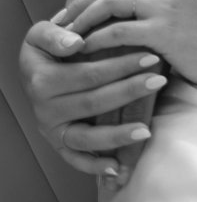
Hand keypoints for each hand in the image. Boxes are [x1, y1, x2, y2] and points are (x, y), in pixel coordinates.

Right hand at [18, 20, 165, 182]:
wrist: (33, 69)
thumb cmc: (46, 48)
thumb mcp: (41, 34)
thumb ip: (54, 36)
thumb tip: (76, 43)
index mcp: (43, 81)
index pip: (88, 74)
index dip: (120, 66)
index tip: (151, 57)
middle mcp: (46, 110)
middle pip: (93, 103)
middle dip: (129, 92)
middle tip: (160, 81)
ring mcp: (52, 130)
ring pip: (86, 137)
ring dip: (117, 136)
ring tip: (146, 130)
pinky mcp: (58, 144)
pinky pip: (75, 160)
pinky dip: (94, 166)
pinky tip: (118, 167)